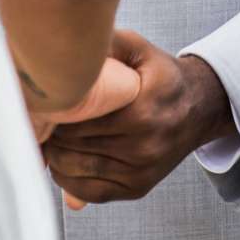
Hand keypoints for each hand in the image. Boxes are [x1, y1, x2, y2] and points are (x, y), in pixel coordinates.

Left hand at [41, 29, 231, 206]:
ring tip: (48, 137)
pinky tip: (62, 160)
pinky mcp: (138, 188)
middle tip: (40, 118)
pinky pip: (90, 192)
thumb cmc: (162, 75)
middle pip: (72, 145)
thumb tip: (65, 51)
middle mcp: (143, 146)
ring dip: (54, 156)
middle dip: (50, 132)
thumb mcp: (138, 49)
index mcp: (141, 110)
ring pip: (75, 171)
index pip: (78, 118)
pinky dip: (68, 179)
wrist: (199, 107)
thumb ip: (104, 46)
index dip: (54, 110)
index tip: (43, 101)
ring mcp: (140, 171)